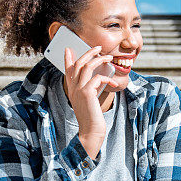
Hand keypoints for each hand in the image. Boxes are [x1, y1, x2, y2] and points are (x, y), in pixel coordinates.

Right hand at [64, 45, 114, 159]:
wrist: (90, 131)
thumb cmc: (92, 118)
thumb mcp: (87, 102)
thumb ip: (89, 90)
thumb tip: (97, 78)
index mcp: (72, 90)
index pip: (67, 70)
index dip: (67, 58)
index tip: (68, 49)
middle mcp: (73, 88)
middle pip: (79, 63)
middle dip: (89, 53)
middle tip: (98, 48)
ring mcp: (79, 90)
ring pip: (87, 66)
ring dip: (99, 59)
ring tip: (109, 57)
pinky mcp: (87, 93)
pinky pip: (98, 78)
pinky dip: (107, 78)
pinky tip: (113, 82)